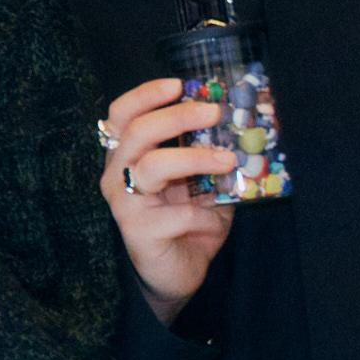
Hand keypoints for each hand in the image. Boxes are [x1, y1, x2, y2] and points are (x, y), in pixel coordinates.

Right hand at [99, 78, 233, 325]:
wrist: (177, 275)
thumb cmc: (187, 223)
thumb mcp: (200, 183)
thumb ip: (209, 156)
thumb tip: (242, 127)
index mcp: (127, 156)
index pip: (121, 115)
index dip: (145, 95)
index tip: (179, 84)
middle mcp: (117, 175)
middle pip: (137, 132)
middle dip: (177, 116)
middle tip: (214, 112)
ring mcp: (125, 204)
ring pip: (151, 166)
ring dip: (194, 158)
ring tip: (227, 160)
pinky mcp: (138, 232)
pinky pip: (177, 214)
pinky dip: (205, 215)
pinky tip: (215, 220)